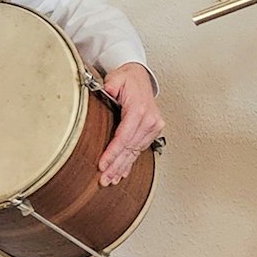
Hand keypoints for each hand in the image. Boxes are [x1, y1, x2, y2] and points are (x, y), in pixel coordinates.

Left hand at [99, 62, 161, 185]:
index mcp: (140, 110)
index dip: (112, 153)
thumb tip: (104, 92)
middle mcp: (150, 120)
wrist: (140, 76)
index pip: (124, 137)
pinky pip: (140, 150)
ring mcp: (153, 127)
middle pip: (130, 149)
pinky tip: (123, 173)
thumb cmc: (127, 78)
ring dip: (122, 167)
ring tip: (111, 179)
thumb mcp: (116, 78)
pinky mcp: (152, 131)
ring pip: (135, 152)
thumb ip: (110, 86)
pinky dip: (130, 162)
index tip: (102, 164)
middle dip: (116, 166)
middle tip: (104, 179)